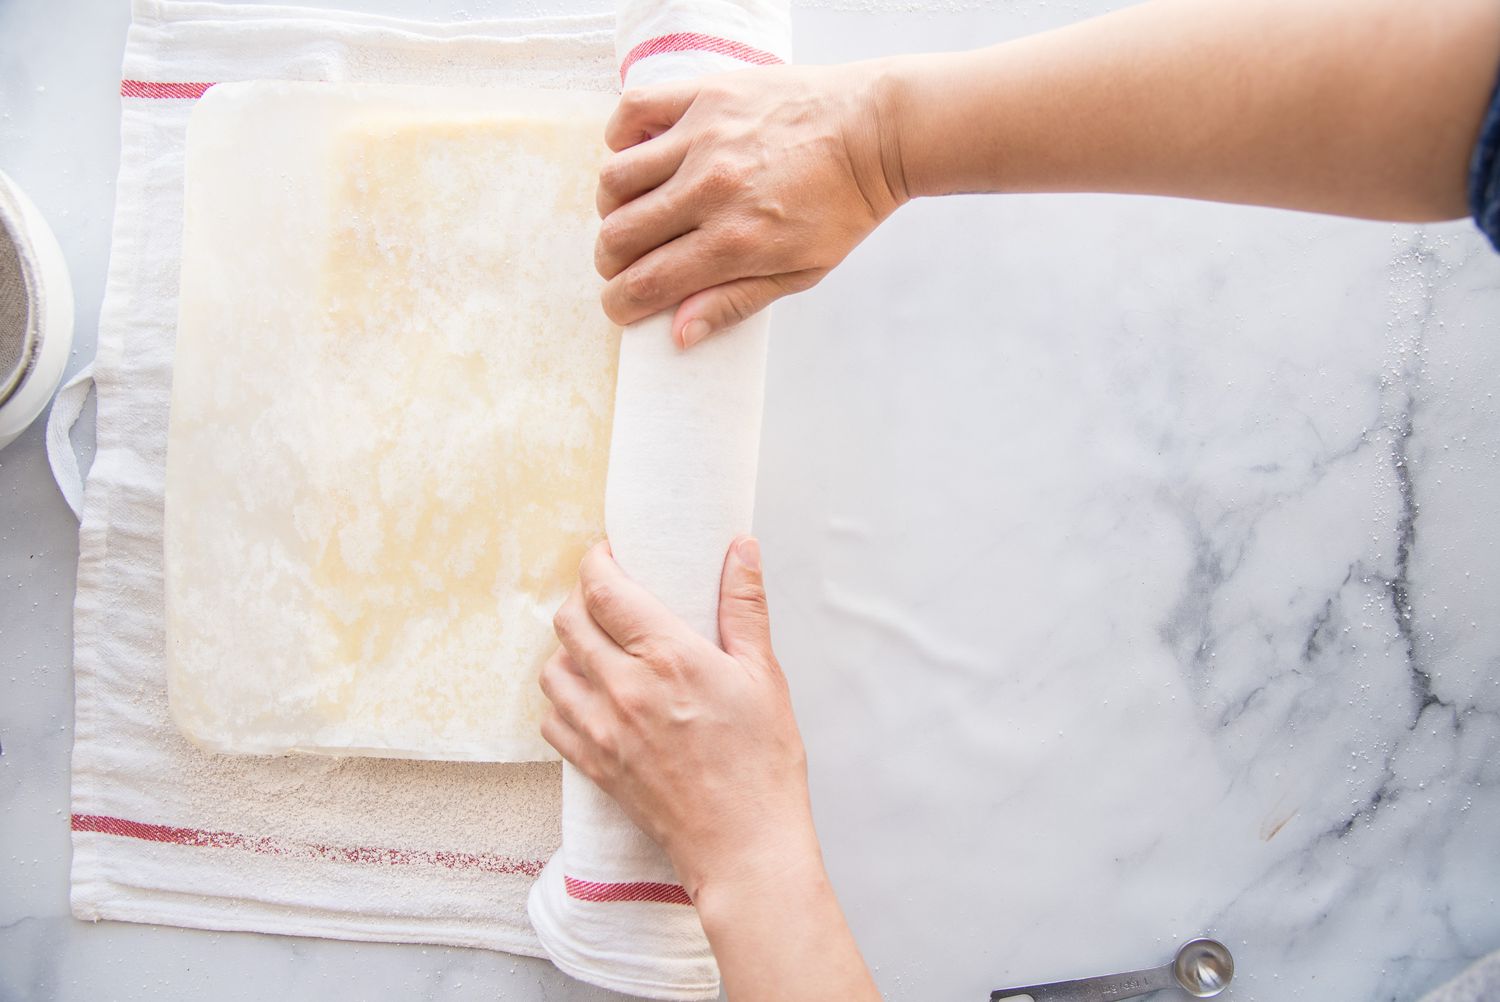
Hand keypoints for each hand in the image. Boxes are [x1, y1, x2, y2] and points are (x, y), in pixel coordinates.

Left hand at [540, 536, 817, 896]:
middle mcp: (624, 688)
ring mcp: (602, 730)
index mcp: (668, 657)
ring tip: (597, 648)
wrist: (744, 844)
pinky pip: (551, 719)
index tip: (607, 555)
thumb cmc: (762, 763)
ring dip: (568, 649)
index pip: (604, 590)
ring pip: (551, 669)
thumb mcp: (765, 675)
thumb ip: (744, 606)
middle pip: (568, 621)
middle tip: (606, 598)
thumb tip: (741, 548)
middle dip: (581, 598)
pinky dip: (562, 700)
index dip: (596, 562)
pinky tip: (590, 697)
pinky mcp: (593, 765)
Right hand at [595, 61, 907, 346]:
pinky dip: (621, 138)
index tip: (621, 305)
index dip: (620, 303)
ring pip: (615, 179)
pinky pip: (632, 112)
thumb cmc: (842, 205)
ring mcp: (704, 138)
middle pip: (619, 236)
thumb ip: (735, 302)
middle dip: (611, 261)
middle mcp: (711, 190)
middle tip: (626, 262)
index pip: (645, 283)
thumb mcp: (801, 273)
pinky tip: (639, 155)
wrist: (876, 131)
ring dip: (613, 206)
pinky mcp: (705, 95)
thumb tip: (678, 333)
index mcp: (735, 243)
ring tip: (634, 211)